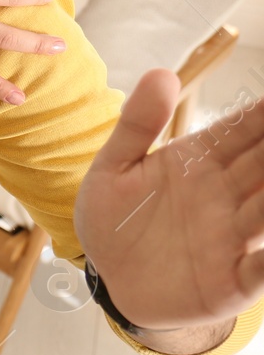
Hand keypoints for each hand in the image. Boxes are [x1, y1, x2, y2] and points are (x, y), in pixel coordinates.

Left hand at [76, 69, 263, 331]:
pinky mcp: (234, 279)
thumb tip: (162, 73)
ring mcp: (234, 238)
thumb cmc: (115, 221)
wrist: (107, 281)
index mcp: (202, 163)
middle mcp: (227, 196)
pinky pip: (262, 268)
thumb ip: (137, 125)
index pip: (245, 132)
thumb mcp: (114, 170)